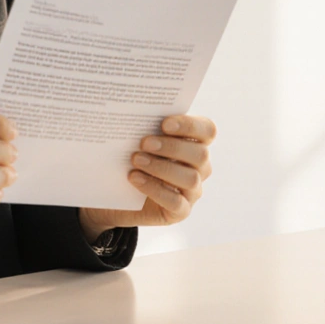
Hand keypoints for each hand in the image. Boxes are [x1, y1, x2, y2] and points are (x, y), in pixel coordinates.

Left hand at [78, 115, 215, 241]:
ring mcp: (193, 190)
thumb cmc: (131, 157)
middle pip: (200, 154)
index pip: (207, 130)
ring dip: (161, 167)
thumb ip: (144, 126)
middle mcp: (199, 166)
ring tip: (136, 160)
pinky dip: (155, 189)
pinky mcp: (181, 211)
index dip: (190, 125)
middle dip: (172, 147)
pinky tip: (135, 179)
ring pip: (190, 178)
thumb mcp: (137, 139)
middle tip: (144, 143)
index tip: (164, 123)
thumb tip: (132, 112)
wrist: (117, 193)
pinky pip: (176, 202)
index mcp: (194, 142)